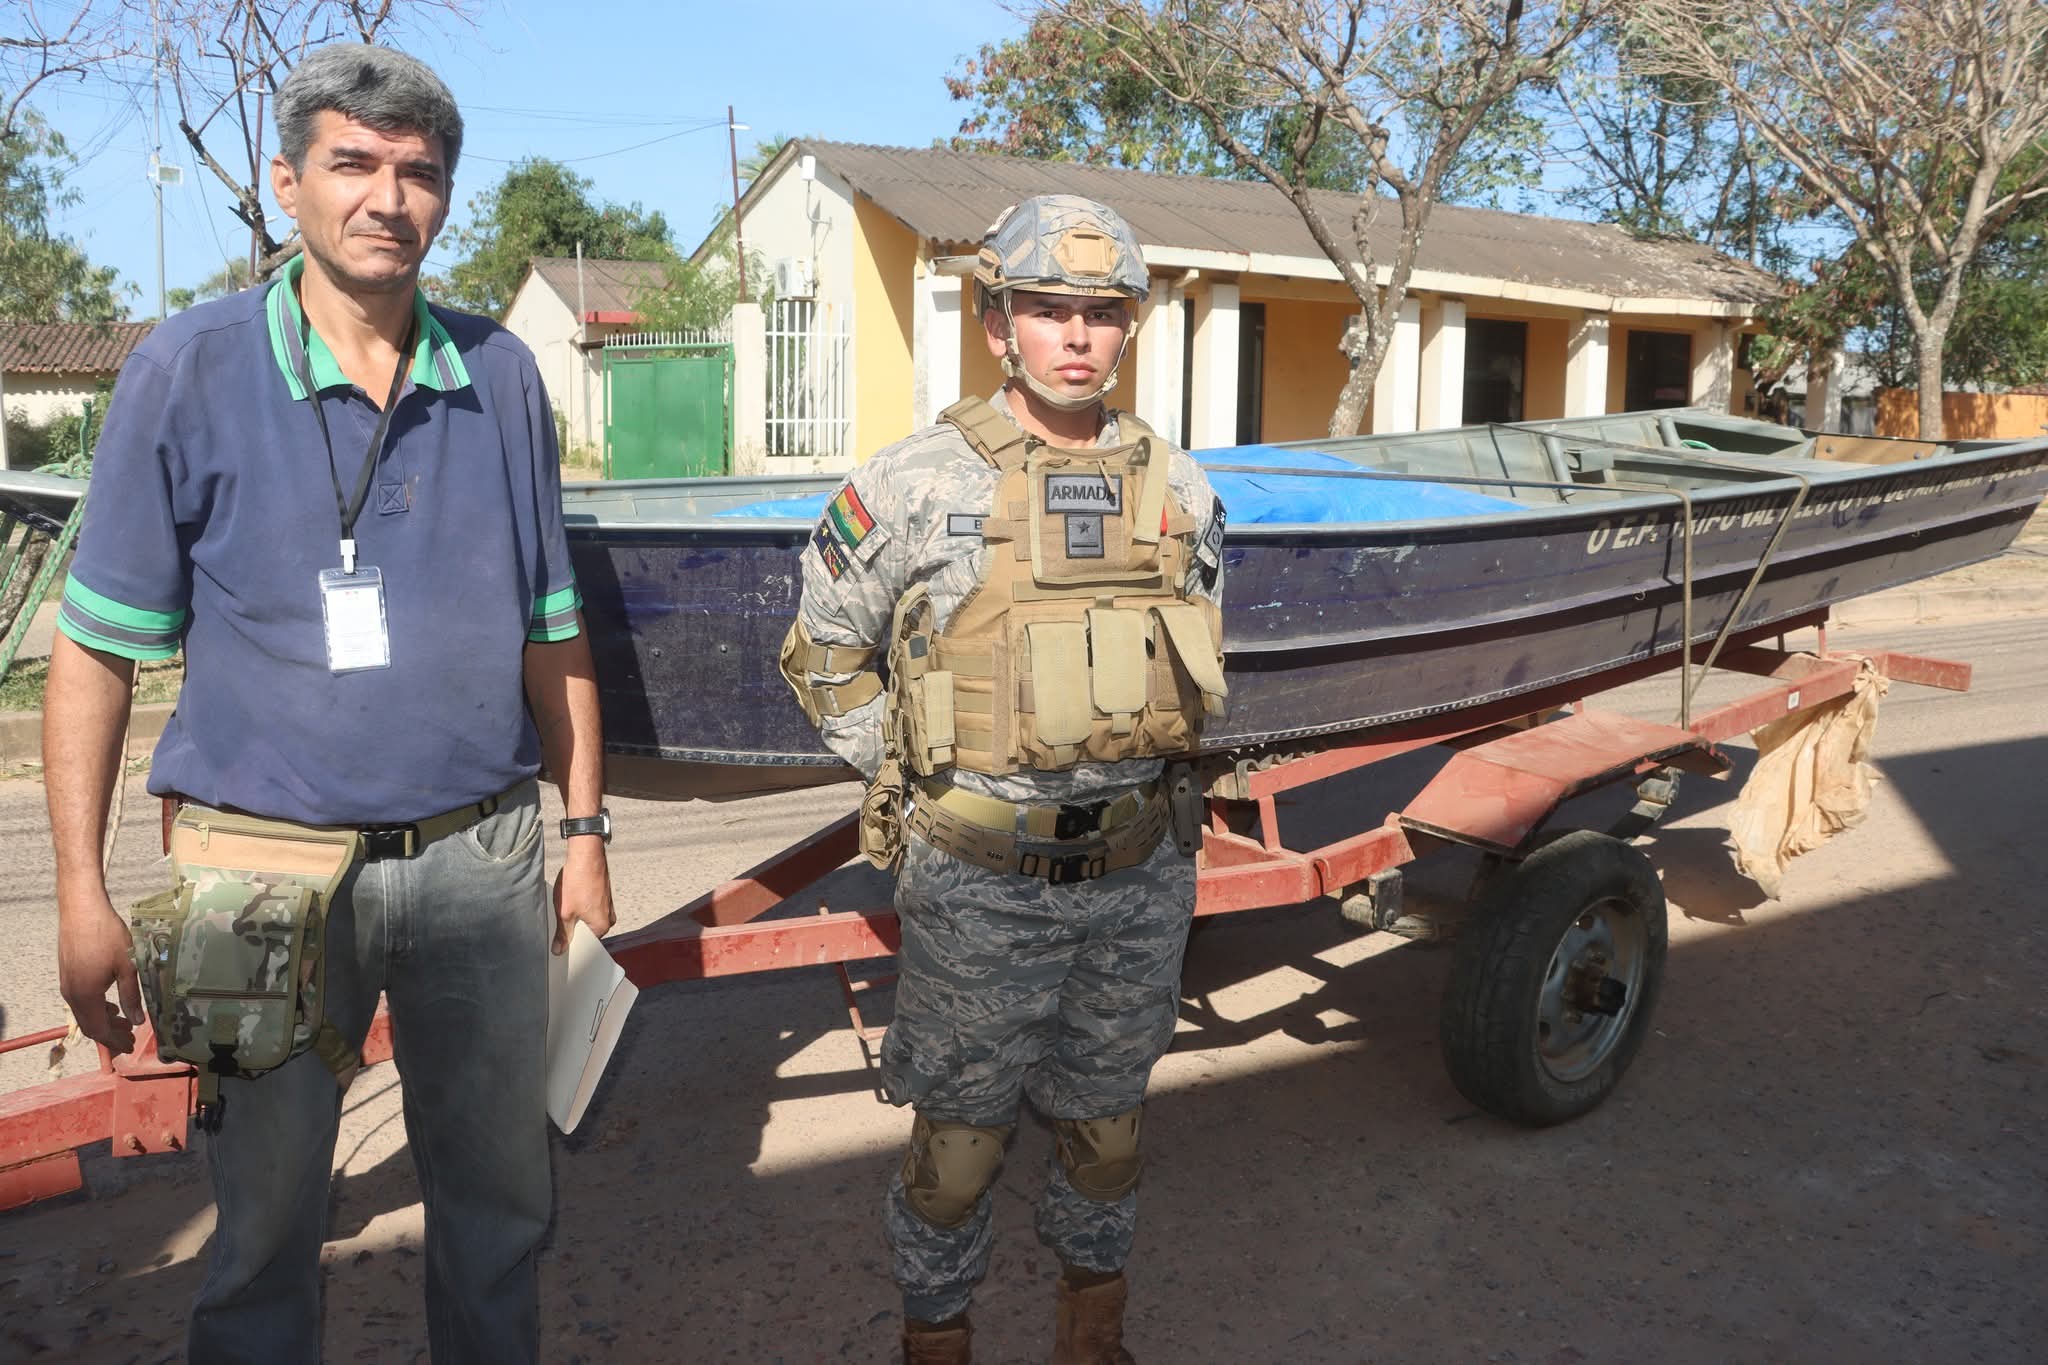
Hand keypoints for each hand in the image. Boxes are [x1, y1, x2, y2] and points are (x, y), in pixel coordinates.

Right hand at [57, 887, 142, 1054]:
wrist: (81, 910)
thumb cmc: (107, 936)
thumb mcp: (127, 966)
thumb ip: (131, 996)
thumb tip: (138, 1021)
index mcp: (86, 996)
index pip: (99, 1030)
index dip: (114, 1041)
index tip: (129, 1047)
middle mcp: (72, 995)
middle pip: (89, 1025)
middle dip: (110, 1034)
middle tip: (130, 1038)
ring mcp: (67, 985)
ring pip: (85, 1013)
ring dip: (104, 1021)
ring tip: (125, 1022)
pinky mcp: (68, 974)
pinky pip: (81, 1001)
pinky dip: (96, 1008)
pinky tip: (111, 1004)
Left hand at [551, 839, 614, 954]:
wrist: (587, 854)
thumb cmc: (578, 881)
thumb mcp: (565, 912)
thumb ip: (562, 934)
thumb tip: (559, 950)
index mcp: (602, 926)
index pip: (585, 944)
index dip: (570, 943)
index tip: (558, 941)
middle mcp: (608, 917)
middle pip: (587, 931)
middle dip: (572, 928)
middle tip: (559, 920)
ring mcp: (607, 905)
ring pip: (588, 917)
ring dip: (576, 914)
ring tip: (566, 905)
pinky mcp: (603, 895)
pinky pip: (590, 907)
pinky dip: (580, 904)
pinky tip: (571, 896)